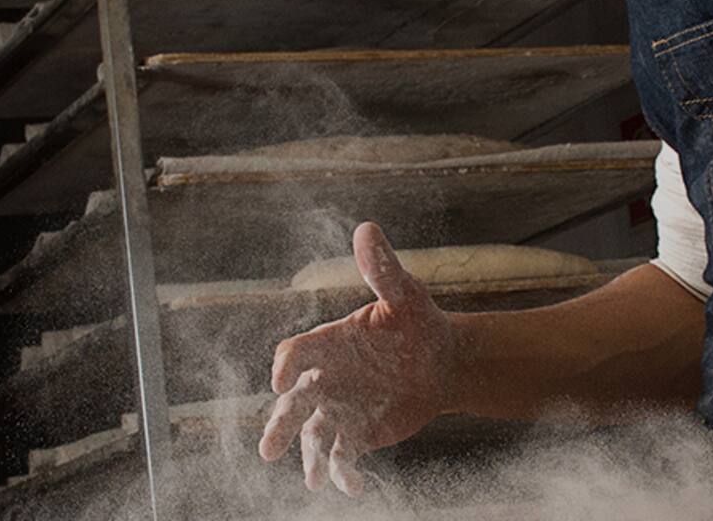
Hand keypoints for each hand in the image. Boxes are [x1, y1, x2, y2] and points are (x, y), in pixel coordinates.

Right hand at [258, 221, 456, 494]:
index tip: (282, 379)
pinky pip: (341, 456)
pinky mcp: (358, 433)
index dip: (284, 365)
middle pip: (292, 403)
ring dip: (307, 457)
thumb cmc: (419, 322)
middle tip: (268, 448)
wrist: (444, 362)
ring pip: (311, 435)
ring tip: (311, 478)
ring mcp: (340, 408)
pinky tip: (353, 484)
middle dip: (278, 425)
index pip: (294, 353)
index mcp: (330, 343)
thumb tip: (366, 228)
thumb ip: (381, 269)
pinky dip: (342, 472)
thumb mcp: (404, 294)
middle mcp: (327, 377)